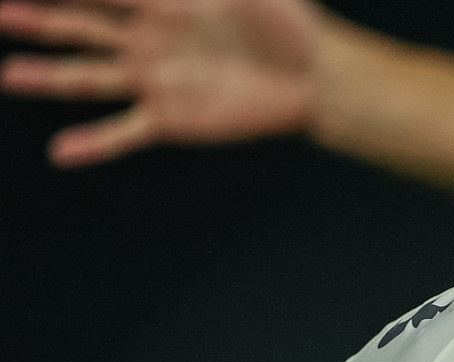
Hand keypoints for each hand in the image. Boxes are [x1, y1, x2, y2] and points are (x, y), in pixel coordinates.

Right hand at [0, 0, 322, 165]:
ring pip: (89, 75)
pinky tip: (62, 153)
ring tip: (9, 75)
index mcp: (164, 0)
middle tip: (1, 11)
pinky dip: (95, 144)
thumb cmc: (291, 22)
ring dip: (48, 75)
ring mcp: (156, 80)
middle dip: (38, 17)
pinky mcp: (173, 119)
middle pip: (79, 25)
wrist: (320, 78)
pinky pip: (126, 132)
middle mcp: (149, 39)